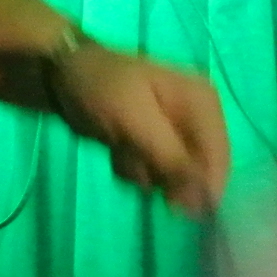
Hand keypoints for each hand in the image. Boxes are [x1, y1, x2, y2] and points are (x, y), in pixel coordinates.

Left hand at [54, 45, 229, 216]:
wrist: (58, 72)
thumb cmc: (99, 88)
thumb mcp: (135, 122)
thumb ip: (172, 160)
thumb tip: (206, 203)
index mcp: (204, 104)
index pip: (218, 160)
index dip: (202, 188)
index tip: (172, 204)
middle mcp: (198, 118)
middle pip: (197, 172)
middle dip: (162, 173)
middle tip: (132, 158)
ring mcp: (176, 132)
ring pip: (172, 176)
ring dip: (143, 171)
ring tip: (120, 148)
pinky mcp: (155, 143)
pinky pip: (153, 172)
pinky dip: (133, 168)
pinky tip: (115, 150)